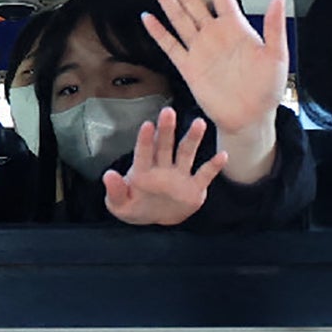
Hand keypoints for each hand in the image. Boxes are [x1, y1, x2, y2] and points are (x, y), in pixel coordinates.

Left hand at [101, 107, 224, 224]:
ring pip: (185, 153)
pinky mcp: (194, 188)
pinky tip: (223, 156)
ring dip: (192, 139)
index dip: (145, 140)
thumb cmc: (135, 208)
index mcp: (142, 172)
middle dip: (167, 130)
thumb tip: (109, 174)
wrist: (157, 220)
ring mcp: (179, 176)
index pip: (144, 153)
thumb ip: (115, 192)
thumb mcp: (120, 206)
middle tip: (168, 112)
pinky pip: (205, 175)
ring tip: (199, 123)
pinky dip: (214, 166)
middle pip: (165, 146)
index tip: (148, 125)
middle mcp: (162, 169)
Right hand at [144, 0, 288, 180]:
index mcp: (236, 28)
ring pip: (178, 17)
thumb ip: (274, 26)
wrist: (251, 118)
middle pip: (191, 0)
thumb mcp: (277, 55)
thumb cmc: (267, 89)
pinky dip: (159, 33)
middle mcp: (215, 34)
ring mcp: (200, 50)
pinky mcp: (189, 67)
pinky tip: (147, 18)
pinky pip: (171, 46)